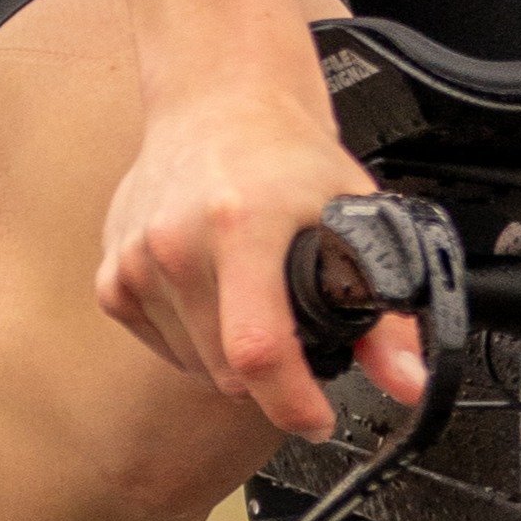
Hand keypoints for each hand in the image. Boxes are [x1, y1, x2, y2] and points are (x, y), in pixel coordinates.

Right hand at [94, 76, 427, 443]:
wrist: (219, 103)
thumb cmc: (287, 154)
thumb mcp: (355, 214)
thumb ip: (385, 304)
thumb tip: (407, 380)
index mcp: (240, 224)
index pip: (256, 348)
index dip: (292, 401)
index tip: (317, 417)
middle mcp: (177, 243)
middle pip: (227, 370)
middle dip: (272, 376)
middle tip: (297, 332)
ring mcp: (136, 262)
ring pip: (196, 366)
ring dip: (230, 356)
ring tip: (253, 296)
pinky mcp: (112, 277)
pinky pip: (161, 346)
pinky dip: (194, 341)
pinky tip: (214, 294)